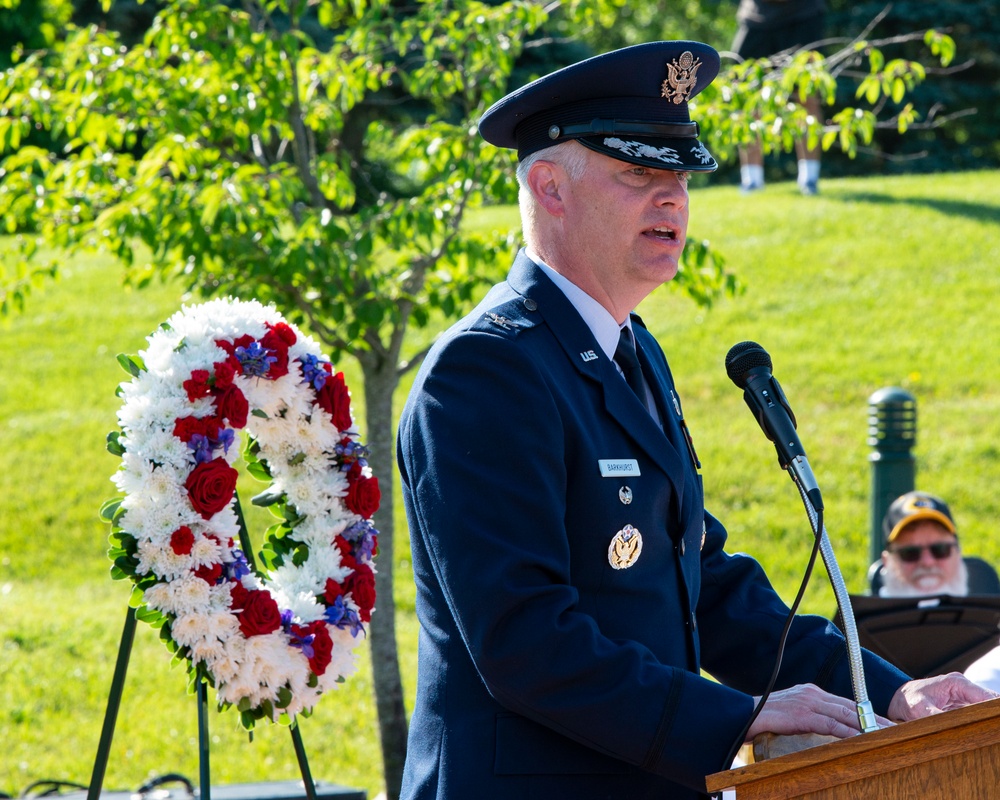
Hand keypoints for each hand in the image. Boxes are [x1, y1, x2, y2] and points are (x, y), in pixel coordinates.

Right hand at [745, 683, 890, 741]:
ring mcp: (808, 702)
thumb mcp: (791, 713)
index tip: (882, 721)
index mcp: (810, 692)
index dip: (865, 712)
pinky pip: (832, 724)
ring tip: (885, 734)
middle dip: (873, 718)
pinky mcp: (803, 715)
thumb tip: (825, 729)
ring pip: (845, 714)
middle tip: (894, 728)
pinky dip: (849, 731)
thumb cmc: (764, 716)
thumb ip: (809, 717)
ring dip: (867, 725)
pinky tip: (861, 737)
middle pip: (850, 706)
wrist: (743, 714)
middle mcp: (812, 693)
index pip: (844, 702)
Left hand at [888, 672, 999, 721]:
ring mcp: (964, 694)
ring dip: (986, 718)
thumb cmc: (908, 700)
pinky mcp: (963, 704)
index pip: (986, 697)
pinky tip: (980, 729)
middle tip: (990, 730)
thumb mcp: (920, 710)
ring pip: (985, 707)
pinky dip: (980, 720)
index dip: (993, 711)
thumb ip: (937, 716)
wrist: (900, 698)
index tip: (994, 723)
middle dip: (991, 715)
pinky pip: (978, 711)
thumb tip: (952, 727)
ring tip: (985, 730)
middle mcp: (963, 686)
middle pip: (989, 702)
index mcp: (956, 683)